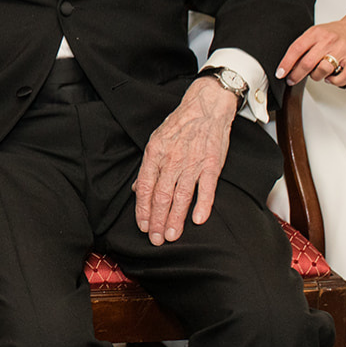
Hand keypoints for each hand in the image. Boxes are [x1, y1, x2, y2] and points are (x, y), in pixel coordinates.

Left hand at [132, 78, 235, 244]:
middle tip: (155, 239)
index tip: (143, 226)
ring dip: (175, 219)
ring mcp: (192, 163)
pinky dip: (202, 205)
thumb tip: (134, 189)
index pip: (144, 187)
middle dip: (157, 221)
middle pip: (161, 196)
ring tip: (171, 236)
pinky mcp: (211, 165)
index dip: (142, 209)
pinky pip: (206, 189)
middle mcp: (171, 160)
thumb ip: (146, 167)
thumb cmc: (179, 125)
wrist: (205, 107)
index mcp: (154, 154)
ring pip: (181, 196)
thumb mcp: (155, 140)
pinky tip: (197, 220)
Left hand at [276, 20, 345, 86]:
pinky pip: (343, 77)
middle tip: (292, 79)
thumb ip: (303, 47)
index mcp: (316, 33)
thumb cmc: (334, 34)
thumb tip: (289, 65)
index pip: (296, 49)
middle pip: (308, 62)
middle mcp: (328, 41)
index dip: (286, 63)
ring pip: (323, 70)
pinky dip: (335, 81)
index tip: (280, 73)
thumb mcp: (315, 33)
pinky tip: (330, 78)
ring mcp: (342, 50)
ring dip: (316, 77)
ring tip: (316, 74)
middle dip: (296, 75)